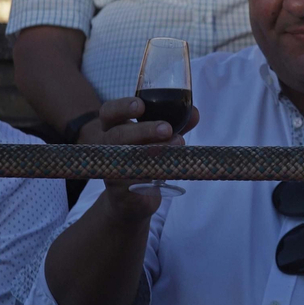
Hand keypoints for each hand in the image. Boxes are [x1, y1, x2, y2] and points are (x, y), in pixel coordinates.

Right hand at [95, 95, 199, 214]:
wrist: (133, 199)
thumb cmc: (145, 160)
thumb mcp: (158, 139)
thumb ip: (175, 124)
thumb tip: (195, 113)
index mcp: (114, 128)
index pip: (109, 113)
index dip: (122, 107)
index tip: (140, 105)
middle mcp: (109, 147)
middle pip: (117, 134)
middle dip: (143, 129)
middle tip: (166, 128)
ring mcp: (113, 169)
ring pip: (127, 157)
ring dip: (154, 150)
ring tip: (178, 143)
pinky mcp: (121, 190)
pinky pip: (135, 179)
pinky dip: (155, 171)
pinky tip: (170, 167)